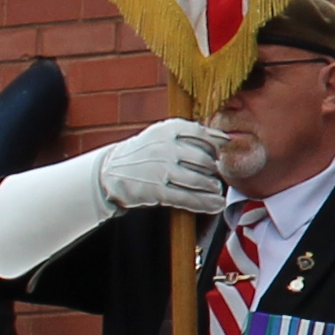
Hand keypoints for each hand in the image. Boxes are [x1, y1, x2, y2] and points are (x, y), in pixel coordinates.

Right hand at [101, 116, 236, 214]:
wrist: (109, 171)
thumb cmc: (144, 152)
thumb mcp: (162, 135)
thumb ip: (191, 134)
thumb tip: (224, 138)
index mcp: (168, 129)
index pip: (203, 135)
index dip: (215, 146)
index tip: (219, 154)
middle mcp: (166, 147)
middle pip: (204, 160)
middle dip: (213, 169)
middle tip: (215, 174)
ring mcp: (161, 169)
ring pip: (199, 180)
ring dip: (212, 187)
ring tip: (215, 189)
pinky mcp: (157, 191)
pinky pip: (188, 198)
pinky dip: (205, 203)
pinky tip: (216, 204)